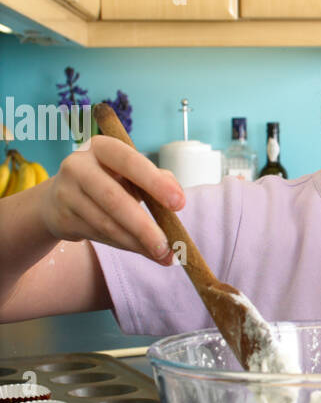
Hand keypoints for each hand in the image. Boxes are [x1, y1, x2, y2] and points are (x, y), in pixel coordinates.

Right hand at [35, 136, 184, 262]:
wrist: (58, 198)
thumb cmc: (107, 181)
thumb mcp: (128, 173)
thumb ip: (155, 179)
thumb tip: (177, 198)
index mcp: (101, 147)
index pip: (130, 161)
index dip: (155, 182)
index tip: (179, 203)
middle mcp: (78, 166)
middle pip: (114, 200)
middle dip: (144, 227)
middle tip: (168, 247)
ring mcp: (66, 193)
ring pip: (107, 224)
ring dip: (137, 243)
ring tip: (162, 255)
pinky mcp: (63, 218)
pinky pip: (100, 236)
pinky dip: (125, 245)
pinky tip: (141, 250)